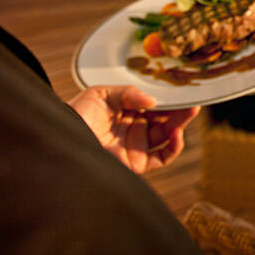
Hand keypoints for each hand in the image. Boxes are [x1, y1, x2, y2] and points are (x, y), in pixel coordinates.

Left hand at [68, 85, 198, 173]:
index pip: (154, 105)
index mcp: (125, 111)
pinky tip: (176, 133)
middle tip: (193, 101)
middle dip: (180, 111)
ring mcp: (135, 146)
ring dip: (181, 124)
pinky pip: (163, 158)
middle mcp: (133, 129)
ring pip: (167, 136)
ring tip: (190, 112)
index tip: (182, 91)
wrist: (61, 141)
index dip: (168, 99)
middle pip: (164, 120)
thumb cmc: (75, 115)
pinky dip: (174, 147)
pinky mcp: (136, 163)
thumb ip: (128, 93)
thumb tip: (153, 101)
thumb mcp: (100, 93)